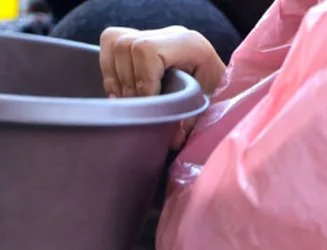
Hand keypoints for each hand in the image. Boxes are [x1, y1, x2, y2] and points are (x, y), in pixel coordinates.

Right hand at [98, 26, 228, 145]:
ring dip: (115, 79)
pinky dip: (110, 71)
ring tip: (128, 103)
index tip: (148, 106)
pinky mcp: (139, 38)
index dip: (141, 80)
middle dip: (128, 84)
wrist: (216, 84)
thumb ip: (191, 120)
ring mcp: (153, 33)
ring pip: (114, 43)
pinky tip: (121, 93)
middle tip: (138, 109)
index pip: (147, 50)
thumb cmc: (215, 95)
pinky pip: (110, 44)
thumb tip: (173, 139)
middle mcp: (170, 33)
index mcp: (190, 44)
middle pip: (126, 46)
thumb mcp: (209, 106)